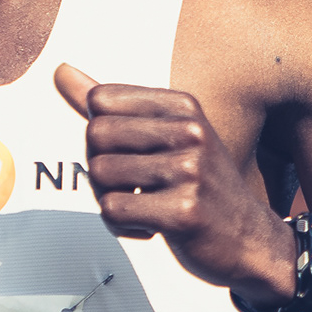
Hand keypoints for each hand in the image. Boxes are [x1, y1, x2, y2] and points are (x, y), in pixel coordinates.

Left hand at [55, 63, 294, 306]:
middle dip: (100, 168)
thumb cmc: (200, 185)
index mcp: (184, 106)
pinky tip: (149, 227)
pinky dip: (120, 226)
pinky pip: (113, 211)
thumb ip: (113, 106)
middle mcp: (190, 132)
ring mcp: (190, 171)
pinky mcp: (184, 211)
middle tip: (129, 187)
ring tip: (142, 207)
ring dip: (110, 199)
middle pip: (96, 134)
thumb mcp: (166, 136)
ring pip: (100, 173)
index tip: (127, 154)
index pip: (101, 100)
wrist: (250, 240)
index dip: (100, 133)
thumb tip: (61, 71)